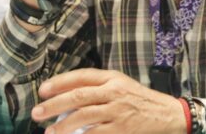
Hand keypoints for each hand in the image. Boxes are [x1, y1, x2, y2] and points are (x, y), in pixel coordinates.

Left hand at [32, 68, 185, 133]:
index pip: (82, 76)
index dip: (60, 82)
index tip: (43, 90)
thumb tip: (68, 96)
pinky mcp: (121, 129)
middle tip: (37, 112)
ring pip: (83, 116)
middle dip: (54, 104)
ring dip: (62, 125)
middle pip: (78, 96)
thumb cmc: (141, 101)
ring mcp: (118, 111)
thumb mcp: (122, 86)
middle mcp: (114, 92)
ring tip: (49, 131)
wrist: (168, 115)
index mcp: (113, 78)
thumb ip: (99, 88)